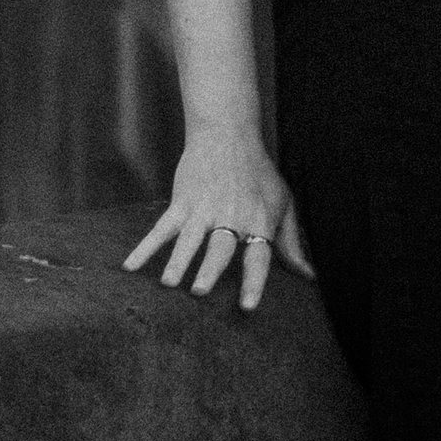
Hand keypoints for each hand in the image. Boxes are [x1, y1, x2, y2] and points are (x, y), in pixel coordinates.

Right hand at [123, 127, 313, 311]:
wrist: (228, 133)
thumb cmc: (259, 175)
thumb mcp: (282, 202)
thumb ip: (292, 242)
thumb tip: (310, 277)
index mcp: (258, 219)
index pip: (257, 255)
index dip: (253, 280)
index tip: (247, 306)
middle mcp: (231, 215)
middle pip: (220, 246)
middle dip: (210, 268)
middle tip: (199, 291)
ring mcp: (204, 208)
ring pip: (189, 238)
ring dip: (179, 260)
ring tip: (169, 283)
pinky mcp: (182, 202)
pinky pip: (162, 228)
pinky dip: (145, 247)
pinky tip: (130, 267)